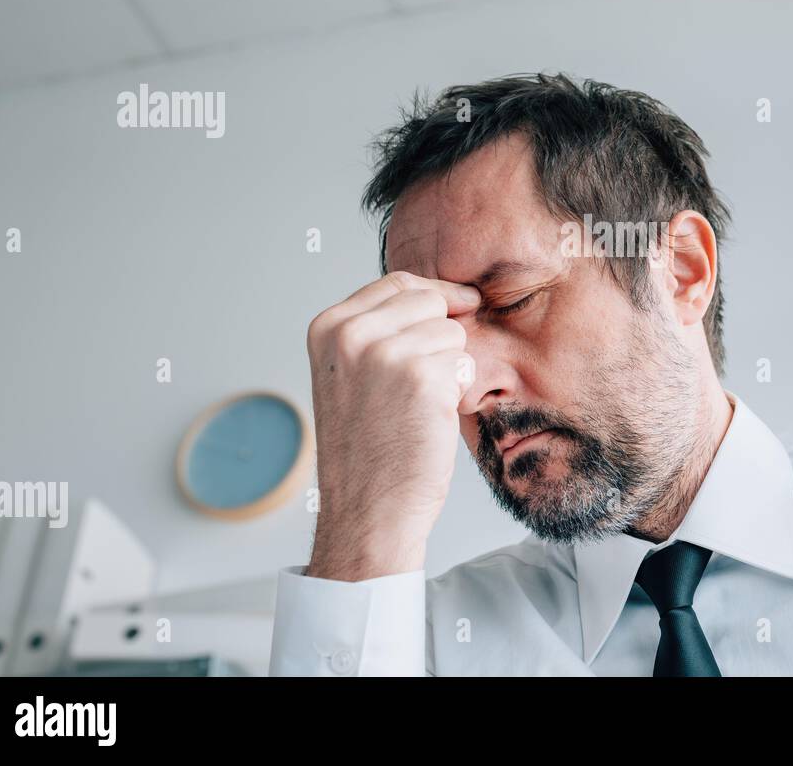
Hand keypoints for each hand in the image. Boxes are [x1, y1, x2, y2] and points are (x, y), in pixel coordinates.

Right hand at [304, 271, 479, 580]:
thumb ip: (378, 331)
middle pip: (429, 299)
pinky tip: (432, 417)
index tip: (457, 306)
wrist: (368, 508)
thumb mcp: (351, 374)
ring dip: (449, 366)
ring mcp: (384, 352)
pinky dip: (459, 389)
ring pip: (451, 331)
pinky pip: (464, 360)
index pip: (398, 283)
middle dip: (441, 335)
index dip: (435, 295)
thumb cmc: (368, 448)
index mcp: (328, 327)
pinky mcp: (420, 376)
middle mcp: (350, 333)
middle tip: (423, 383)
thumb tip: (438, 294)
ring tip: (419, 406)